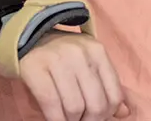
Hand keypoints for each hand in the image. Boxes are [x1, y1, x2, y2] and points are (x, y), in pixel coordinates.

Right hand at [11, 33, 127, 120]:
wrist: (26, 38)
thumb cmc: (61, 55)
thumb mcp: (88, 63)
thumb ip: (106, 85)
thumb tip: (124, 113)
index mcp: (98, 52)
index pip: (114, 94)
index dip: (107, 114)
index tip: (96, 118)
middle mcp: (81, 54)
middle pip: (96, 104)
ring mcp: (58, 60)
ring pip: (74, 107)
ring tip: (67, 119)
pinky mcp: (36, 69)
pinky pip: (51, 104)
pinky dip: (55, 119)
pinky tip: (55, 120)